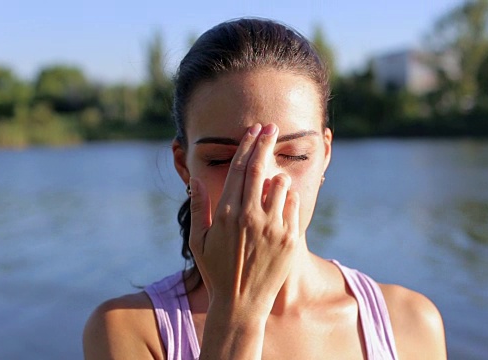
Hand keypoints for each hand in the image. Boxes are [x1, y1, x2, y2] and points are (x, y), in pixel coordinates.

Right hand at [188, 123, 299, 318]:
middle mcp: (250, 216)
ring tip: (273, 178)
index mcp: (226, 213)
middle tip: (270, 127)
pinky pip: (292, 205)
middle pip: (259, 168)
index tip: (253, 130)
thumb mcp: (198, 241)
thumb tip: (195, 179)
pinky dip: (287, 197)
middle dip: (265, 142)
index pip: (238, 169)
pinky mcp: (289, 238)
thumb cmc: (217, 270)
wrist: (242, 303)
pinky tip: (280, 201)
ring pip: (280, 184)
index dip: (246, 145)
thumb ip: (199, 207)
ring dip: (277, 175)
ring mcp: (272, 227)